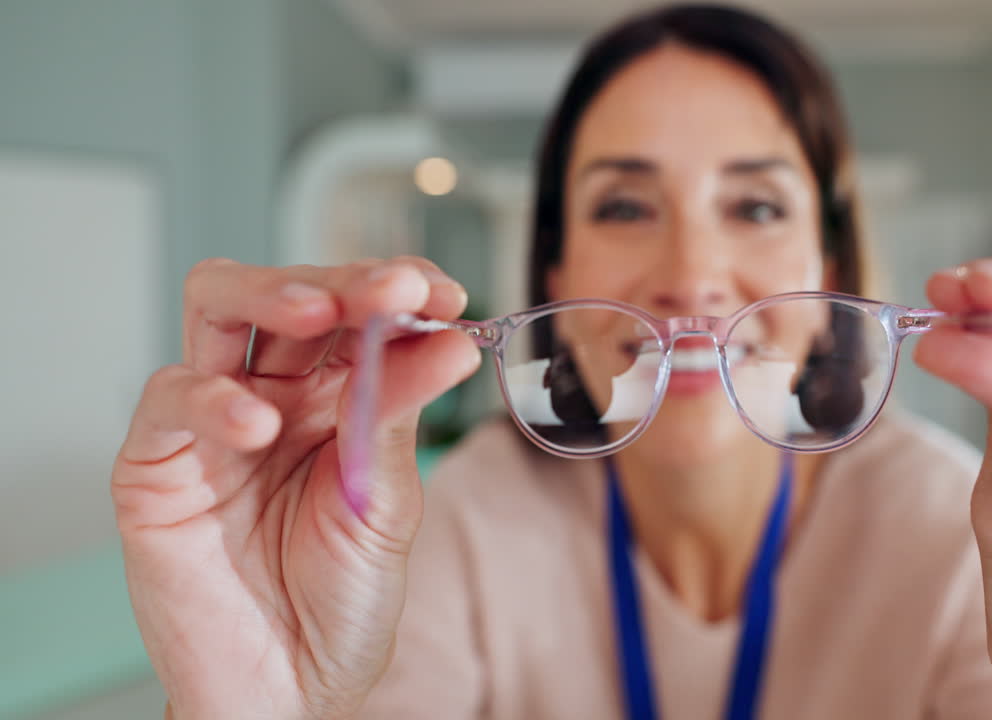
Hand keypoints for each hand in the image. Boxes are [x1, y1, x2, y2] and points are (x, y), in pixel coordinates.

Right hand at [111, 257, 478, 719]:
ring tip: (322, 310)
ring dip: (272, 294)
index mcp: (338, 397)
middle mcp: (275, 394)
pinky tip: (261, 424)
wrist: (292, 687)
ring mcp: (213, 421)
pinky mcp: (157, 462)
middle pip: (291, 294)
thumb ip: (400, 413)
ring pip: (218, 310)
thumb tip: (450, 337)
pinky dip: (213, 398)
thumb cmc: (344, 599)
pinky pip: (171, 396)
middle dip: (344, 280)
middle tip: (395, 287)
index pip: (360, 314)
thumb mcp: (388, 498)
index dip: (398, 292)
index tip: (446, 294)